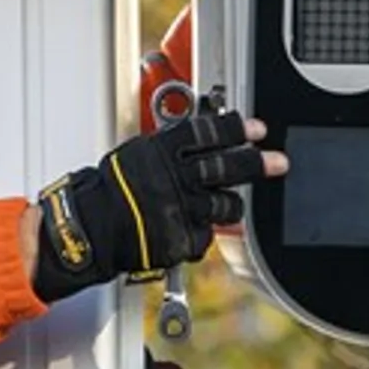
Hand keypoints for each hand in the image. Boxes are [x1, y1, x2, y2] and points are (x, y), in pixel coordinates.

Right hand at [30, 101, 278, 297]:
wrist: (90, 228)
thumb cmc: (110, 189)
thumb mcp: (138, 153)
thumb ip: (172, 146)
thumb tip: (205, 135)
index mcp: (162, 151)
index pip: (209, 133)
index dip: (237, 129)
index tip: (257, 129)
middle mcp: (175, 178)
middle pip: (227, 166)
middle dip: (256, 163)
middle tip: (278, 162)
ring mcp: (180, 210)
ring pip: (224, 206)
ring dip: (230, 205)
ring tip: (228, 204)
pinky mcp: (181, 239)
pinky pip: (204, 235)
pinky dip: (201, 231)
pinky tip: (188, 226)